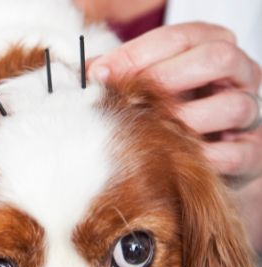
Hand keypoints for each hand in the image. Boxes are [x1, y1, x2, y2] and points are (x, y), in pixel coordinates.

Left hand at [88, 22, 261, 250]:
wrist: (206, 161)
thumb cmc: (173, 118)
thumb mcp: (150, 89)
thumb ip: (125, 76)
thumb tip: (90, 73)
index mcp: (212, 48)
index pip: (180, 37)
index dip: (138, 55)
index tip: (101, 75)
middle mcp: (239, 75)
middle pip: (218, 59)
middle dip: (169, 77)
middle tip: (135, 99)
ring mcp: (250, 113)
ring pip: (233, 106)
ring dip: (188, 122)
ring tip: (157, 133)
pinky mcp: (253, 152)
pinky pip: (239, 152)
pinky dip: (208, 158)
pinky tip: (179, 161)